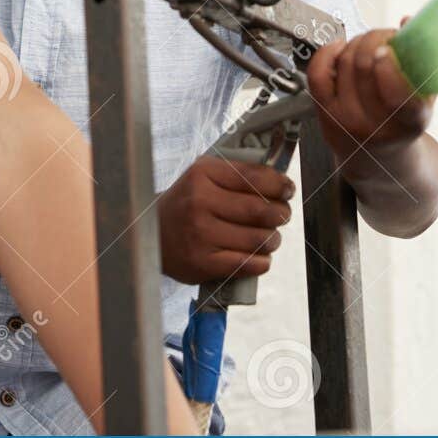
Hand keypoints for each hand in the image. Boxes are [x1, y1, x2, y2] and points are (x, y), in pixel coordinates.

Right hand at [157, 156, 293, 284]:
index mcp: (203, 174)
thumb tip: (279, 181)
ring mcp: (201, 234)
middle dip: (281, 213)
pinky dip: (262, 261)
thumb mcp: (202, 176)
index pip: (254, 177)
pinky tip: (261, 256)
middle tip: (283, 215)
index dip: (279, 184)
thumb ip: (236, 174)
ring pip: (258, 238)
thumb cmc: (185, 203)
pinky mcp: (202, 262)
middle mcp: (200, 202)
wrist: (148, 232)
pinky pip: (247, 263)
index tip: (288, 189)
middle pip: (260, 209)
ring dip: (274, 239)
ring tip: (271, 237)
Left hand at [307, 17, 434, 160]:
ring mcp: (345, 120)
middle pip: (365, 64)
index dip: (390, 62)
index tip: (393, 44)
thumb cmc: (404, 122)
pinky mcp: (324, 114)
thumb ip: (422, 62)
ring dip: (358, 42)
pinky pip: (318, 73)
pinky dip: (328, 52)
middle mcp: (374, 125)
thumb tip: (405, 21)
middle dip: (376, 38)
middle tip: (385, 35)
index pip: (398, 94)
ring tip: (369, 45)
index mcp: (409, 122)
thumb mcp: (424, 99)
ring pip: (345, 62)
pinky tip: (341, 47)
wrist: (378, 161)